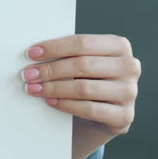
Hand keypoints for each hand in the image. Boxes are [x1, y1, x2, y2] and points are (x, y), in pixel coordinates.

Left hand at [21, 34, 139, 158]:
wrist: (105, 113)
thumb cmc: (89, 79)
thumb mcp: (85, 61)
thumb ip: (69, 54)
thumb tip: (35, 52)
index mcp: (120, 46)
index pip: (83, 43)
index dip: (55, 47)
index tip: (31, 53)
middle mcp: (129, 66)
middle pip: (82, 65)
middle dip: (50, 69)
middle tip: (28, 74)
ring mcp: (129, 92)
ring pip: (84, 88)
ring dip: (54, 88)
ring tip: (34, 89)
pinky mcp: (124, 115)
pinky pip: (90, 109)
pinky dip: (66, 105)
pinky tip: (50, 101)